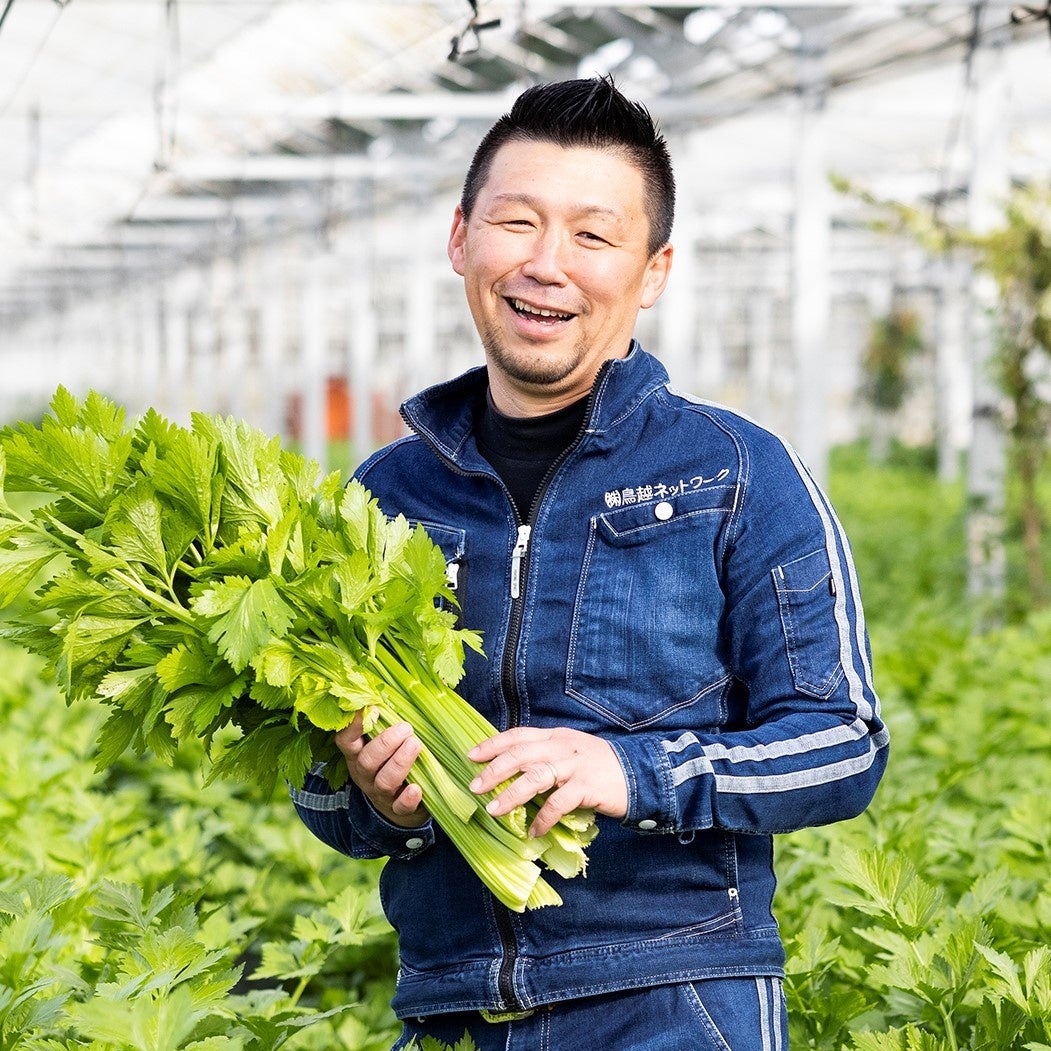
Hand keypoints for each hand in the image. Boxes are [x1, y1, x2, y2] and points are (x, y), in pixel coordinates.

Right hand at [335, 713, 428, 828]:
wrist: (398, 806)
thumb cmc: (391, 762)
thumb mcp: (382, 744)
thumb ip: (385, 723)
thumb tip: (393, 691)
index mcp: (358, 755)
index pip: (346, 741)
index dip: (354, 725)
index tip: (373, 708)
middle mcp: (365, 775)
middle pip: (367, 761)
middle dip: (386, 743)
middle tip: (406, 728)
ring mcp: (380, 794)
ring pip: (384, 781)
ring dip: (400, 762)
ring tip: (416, 744)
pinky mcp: (397, 810)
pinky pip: (400, 807)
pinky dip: (408, 798)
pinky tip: (416, 788)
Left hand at [468, 726, 627, 837]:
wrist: (639, 774)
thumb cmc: (600, 767)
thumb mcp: (571, 752)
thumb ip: (546, 757)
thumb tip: (513, 772)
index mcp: (555, 736)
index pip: (518, 735)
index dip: (492, 744)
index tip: (471, 756)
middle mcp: (562, 747)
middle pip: (520, 754)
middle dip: (494, 770)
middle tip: (475, 787)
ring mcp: (574, 766)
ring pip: (535, 776)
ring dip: (511, 794)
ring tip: (494, 811)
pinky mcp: (587, 786)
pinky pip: (558, 803)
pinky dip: (542, 818)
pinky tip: (533, 831)